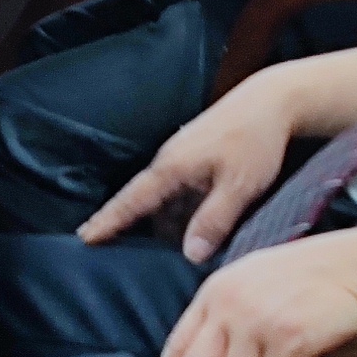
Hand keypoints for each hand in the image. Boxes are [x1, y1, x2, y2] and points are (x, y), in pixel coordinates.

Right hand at [83, 73, 300, 262]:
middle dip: (126, 224)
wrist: (271, 101)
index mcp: (172, 167)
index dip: (109, 220)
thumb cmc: (256, 140)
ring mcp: (183, 158)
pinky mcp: (197, 157)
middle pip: (143, 201)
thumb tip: (190, 255)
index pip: (132, 200)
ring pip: (165, 198)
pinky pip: (180, 190)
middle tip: (108, 248)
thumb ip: (213, 220)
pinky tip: (190, 226)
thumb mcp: (239, 185)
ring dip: (163, 222)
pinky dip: (180, 211)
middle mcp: (170, 162)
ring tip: (158, 249)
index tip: (85, 238)